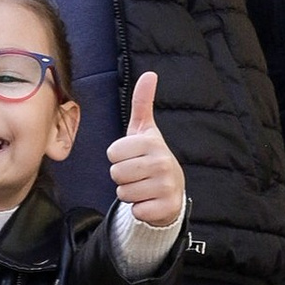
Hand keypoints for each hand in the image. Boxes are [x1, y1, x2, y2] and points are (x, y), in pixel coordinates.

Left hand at [106, 71, 185, 232]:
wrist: (172, 191)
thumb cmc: (151, 157)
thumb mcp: (145, 130)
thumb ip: (143, 102)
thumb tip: (150, 73)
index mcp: (153, 143)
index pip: (112, 153)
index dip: (118, 157)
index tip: (133, 157)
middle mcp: (163, 163)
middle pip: (116, 173)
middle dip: (122, 177)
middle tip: (137, 174)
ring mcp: (166, 186)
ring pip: (123, 193)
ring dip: (129, 193)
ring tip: (143, 186)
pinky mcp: (165, 208)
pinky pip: (135, 210)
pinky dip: (139, 209)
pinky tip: (150, 201)